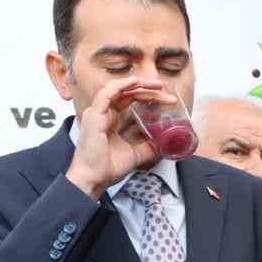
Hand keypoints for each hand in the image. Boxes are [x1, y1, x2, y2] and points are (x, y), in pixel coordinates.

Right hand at [64, 78, 172, 198]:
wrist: (95, 178)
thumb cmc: (108, 167)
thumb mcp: (137, 153)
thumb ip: (150, 145)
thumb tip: (166, 142)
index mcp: (111, 120)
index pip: (131, 100)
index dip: (149, 97)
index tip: (167, 100)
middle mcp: (104, 114)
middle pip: (127, 93)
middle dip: (148, 90)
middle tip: (166, 92)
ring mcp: (98, 113)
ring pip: (119, 90)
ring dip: (138, 85)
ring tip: (156, 86)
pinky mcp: (94, 115)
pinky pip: (107, 94)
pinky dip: (121, 86)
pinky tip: (135, 83)